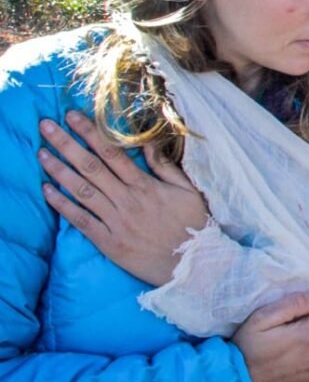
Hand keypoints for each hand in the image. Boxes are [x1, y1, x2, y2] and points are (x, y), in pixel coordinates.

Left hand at [38, 110, 208, 286]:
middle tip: (47, 126)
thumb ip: (166, 167)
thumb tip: (147, 143)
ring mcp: (116, 222)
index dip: (91, 133)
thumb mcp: (188, 191)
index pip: (113, 154)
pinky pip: (81, 221)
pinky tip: (48, 191)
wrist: (193, 265)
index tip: (74, 116)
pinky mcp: (109, 243)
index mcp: (147, 186)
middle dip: (68, 144)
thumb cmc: (194, 225)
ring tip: (41, 154)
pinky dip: (63, 206)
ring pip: (82, 191)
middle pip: (92, 167)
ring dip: (59, 171)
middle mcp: (128, 201)